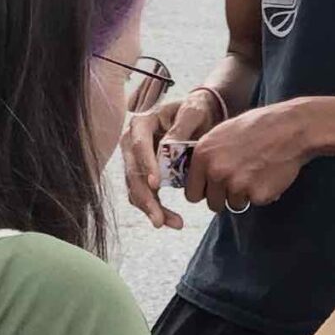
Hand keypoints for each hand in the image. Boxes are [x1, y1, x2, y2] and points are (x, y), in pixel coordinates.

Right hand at [119, 86, 224, 231]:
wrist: (202, 116)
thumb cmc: (197, 110)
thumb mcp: (193, 112)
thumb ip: (181, 127)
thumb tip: (169, 147)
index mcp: (142, 123)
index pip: (138, 145)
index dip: (145, 165)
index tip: (156, 184)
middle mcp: (132, 142)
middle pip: (132, 172)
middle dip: (145, 198)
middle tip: (159, 219)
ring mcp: (137, 160)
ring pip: (136, 188)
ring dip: (151, 209)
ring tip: (173, 223)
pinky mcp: (144, 174)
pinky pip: (145, 195)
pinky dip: (157, 209)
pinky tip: (172, 221)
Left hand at [184, 102, 314, 215]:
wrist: (291, 129)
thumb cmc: (259, 127)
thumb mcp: (223, 133)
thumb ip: (208, 156)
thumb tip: (198, 176)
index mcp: (203, 155)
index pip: (191, 193)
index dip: (204, 192)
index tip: (212, 189)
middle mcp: (216, 171)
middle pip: (213, 204)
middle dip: (224, 197)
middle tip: (240, 180)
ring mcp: (237, 185)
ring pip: (234, 204)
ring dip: (244, 195)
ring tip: (256, 172)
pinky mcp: (257, 195)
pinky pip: (255, 202)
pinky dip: (262, 193)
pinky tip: (268, 175)